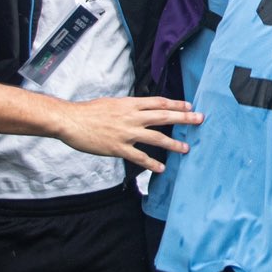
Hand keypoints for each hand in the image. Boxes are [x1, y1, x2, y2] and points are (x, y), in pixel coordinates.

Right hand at [56, 96, 199, 172]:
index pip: (159, 102)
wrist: (71, 121)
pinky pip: (139, 157)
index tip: (189, 106)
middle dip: (184, 118)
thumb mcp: (112, 103)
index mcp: (130, 104)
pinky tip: (161, 168)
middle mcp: (132, 117)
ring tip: (186, 148)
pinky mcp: (118, 148)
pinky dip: (151, 163)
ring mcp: (126, 133)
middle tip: (200, 119)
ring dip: (173, 143)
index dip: (176, 104)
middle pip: (164, 116)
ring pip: (156, 138)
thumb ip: (128, 107)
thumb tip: (141, 110)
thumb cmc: (89, 112)